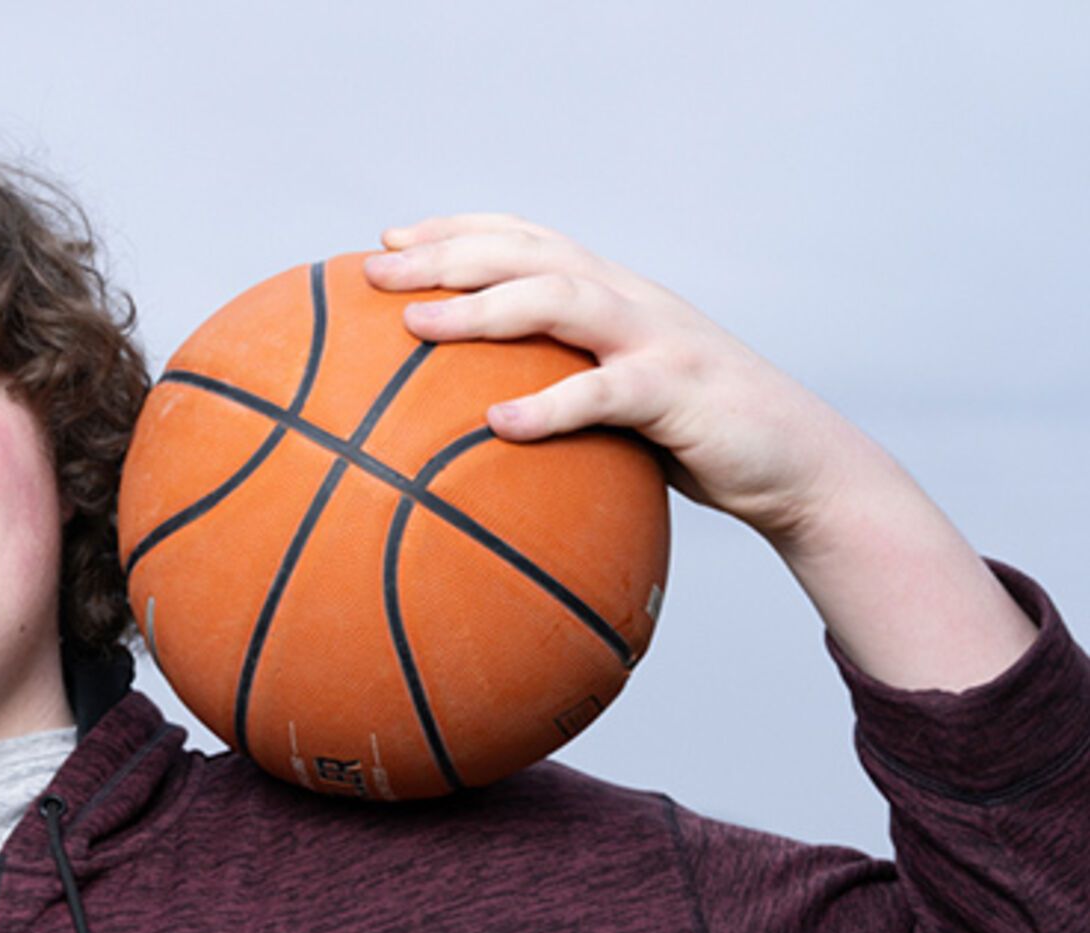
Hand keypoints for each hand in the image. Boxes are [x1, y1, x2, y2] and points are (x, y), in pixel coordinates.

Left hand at [363, 213, 1034, 688]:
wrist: (798, 465)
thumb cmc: (693, 437)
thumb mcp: (619, 401)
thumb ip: (560, 388)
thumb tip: (468, 424)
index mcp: (611, 293)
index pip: (525, 238)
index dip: (456, 227)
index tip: (386, 237)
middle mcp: (629, 300)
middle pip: (526, 253)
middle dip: (445, 253)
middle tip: (373, 271)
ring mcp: (655, 339)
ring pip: (560, 299)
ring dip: (482, 309)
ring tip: (415, 327)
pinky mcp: (678, 391)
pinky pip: (604, 394)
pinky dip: (550, 406)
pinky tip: (499, 425)